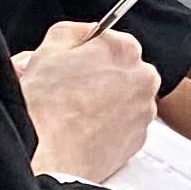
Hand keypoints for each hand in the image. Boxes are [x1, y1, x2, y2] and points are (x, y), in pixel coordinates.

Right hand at [21, 24, 158, 184]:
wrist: (49, 157)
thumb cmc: (46, 107)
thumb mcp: (47, 50)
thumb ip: (71, 32)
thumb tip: (84, 33)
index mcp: (124, 49)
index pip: (106, 40)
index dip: (81, 53)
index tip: (69, 65)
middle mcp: (143, 77)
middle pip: (117, 68)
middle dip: (95, 75)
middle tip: (67, 89)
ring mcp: (144, 110)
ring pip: (122, 96)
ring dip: (102, 100)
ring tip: (73, 112)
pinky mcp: (140, 138)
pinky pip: (124, 123)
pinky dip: (107, 124)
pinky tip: (84, 129)